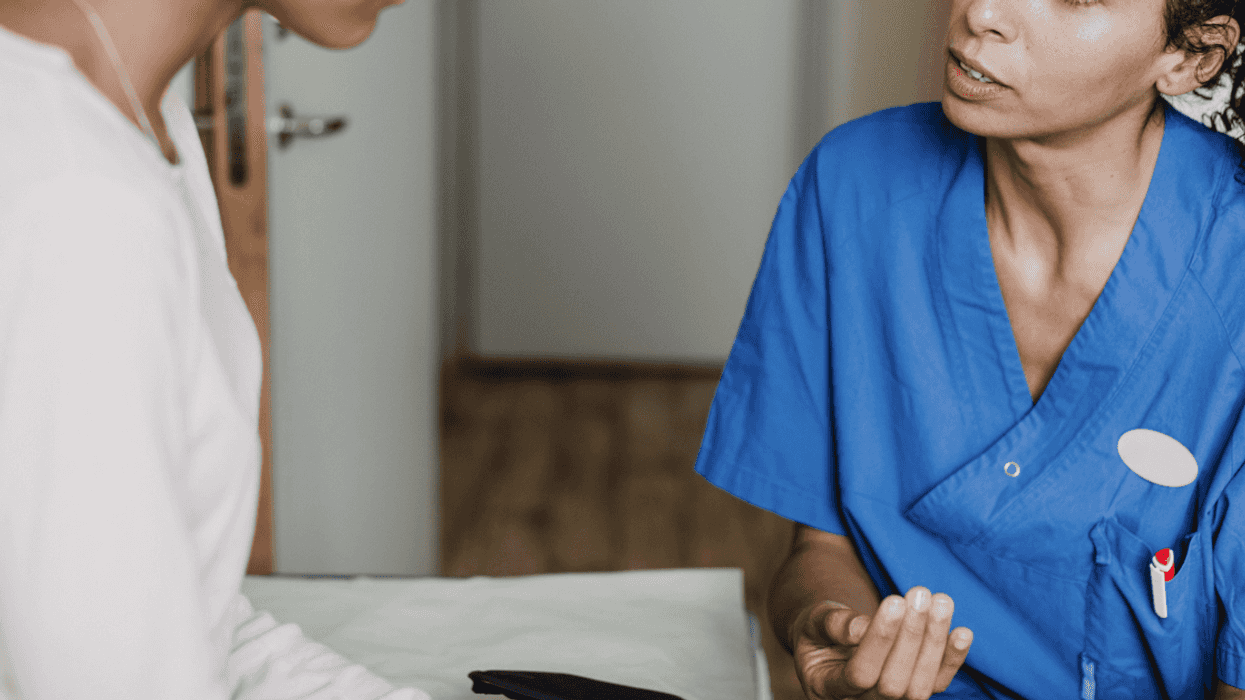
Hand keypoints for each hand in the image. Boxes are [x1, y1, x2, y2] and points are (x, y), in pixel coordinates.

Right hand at [790, 586, 972, 699]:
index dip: (880, 639)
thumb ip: (833, 624)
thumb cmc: (820, 630)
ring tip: (940, 601)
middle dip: (911, 636)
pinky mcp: (913, 691)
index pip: (860, 673)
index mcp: (826, 687)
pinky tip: (962, 632)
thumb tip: (860, 628)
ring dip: (934, 642)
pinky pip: (937, 684)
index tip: (895, 601)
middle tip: (920, 594)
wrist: (832, 643)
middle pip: (894, 683)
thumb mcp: (814, 621)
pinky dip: (952, 659)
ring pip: (920, 686)